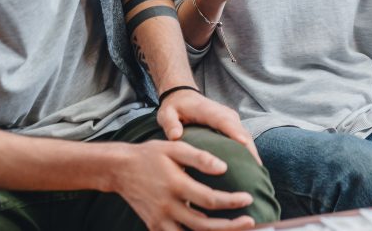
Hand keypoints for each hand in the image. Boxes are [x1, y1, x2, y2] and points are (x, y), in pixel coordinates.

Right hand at [110, 140, 256, 230]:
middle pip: (203, 224)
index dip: (231, 201)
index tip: (248, 198)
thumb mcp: (175, 148)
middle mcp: (167, 206)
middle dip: (229, 226)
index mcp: (175, 185)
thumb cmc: (150, 155)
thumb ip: (200, 157)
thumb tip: (223, 168)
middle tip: (251, 221)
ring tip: (236, 230)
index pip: (209, 199)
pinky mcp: (154, 226)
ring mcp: (159, 220)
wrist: (120, 169)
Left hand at [157, 89, 260, 163]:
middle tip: (256, 173)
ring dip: (252, 154)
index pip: (224, 121)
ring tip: (257, 177)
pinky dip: (248, 154)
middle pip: (242, 132)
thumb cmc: (175, 108)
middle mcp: (225, 114)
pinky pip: (243, 140)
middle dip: (250, 150)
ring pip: (246, 138)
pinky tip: (250, 171)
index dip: (235, 132)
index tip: (244, 144)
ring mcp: (231, 120)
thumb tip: (176, 136)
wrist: (183, 97)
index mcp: (209, 111)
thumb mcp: (167, 114)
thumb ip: (170, 124)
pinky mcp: (233, 127)